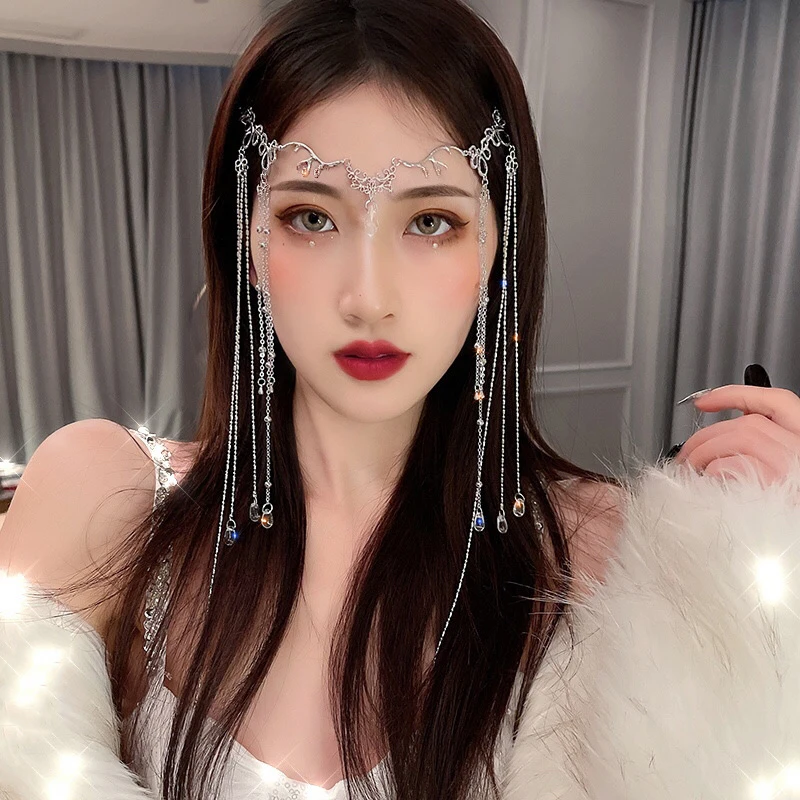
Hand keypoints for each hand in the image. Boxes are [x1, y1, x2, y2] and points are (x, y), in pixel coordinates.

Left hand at [673, 385, 799, 484]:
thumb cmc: (786, 497)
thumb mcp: (785, 467)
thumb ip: (763, 447)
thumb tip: (723, 440)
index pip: (777, 401)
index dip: (736, 394)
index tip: (704, 400)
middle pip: (748, 422)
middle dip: (707, 435)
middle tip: (687, 453)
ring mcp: (791, 464)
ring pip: (739, 437)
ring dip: (705, 451)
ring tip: (693, 467)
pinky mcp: (775, 484)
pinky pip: (733, 464)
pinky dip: (714, 468)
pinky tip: (709, 479)